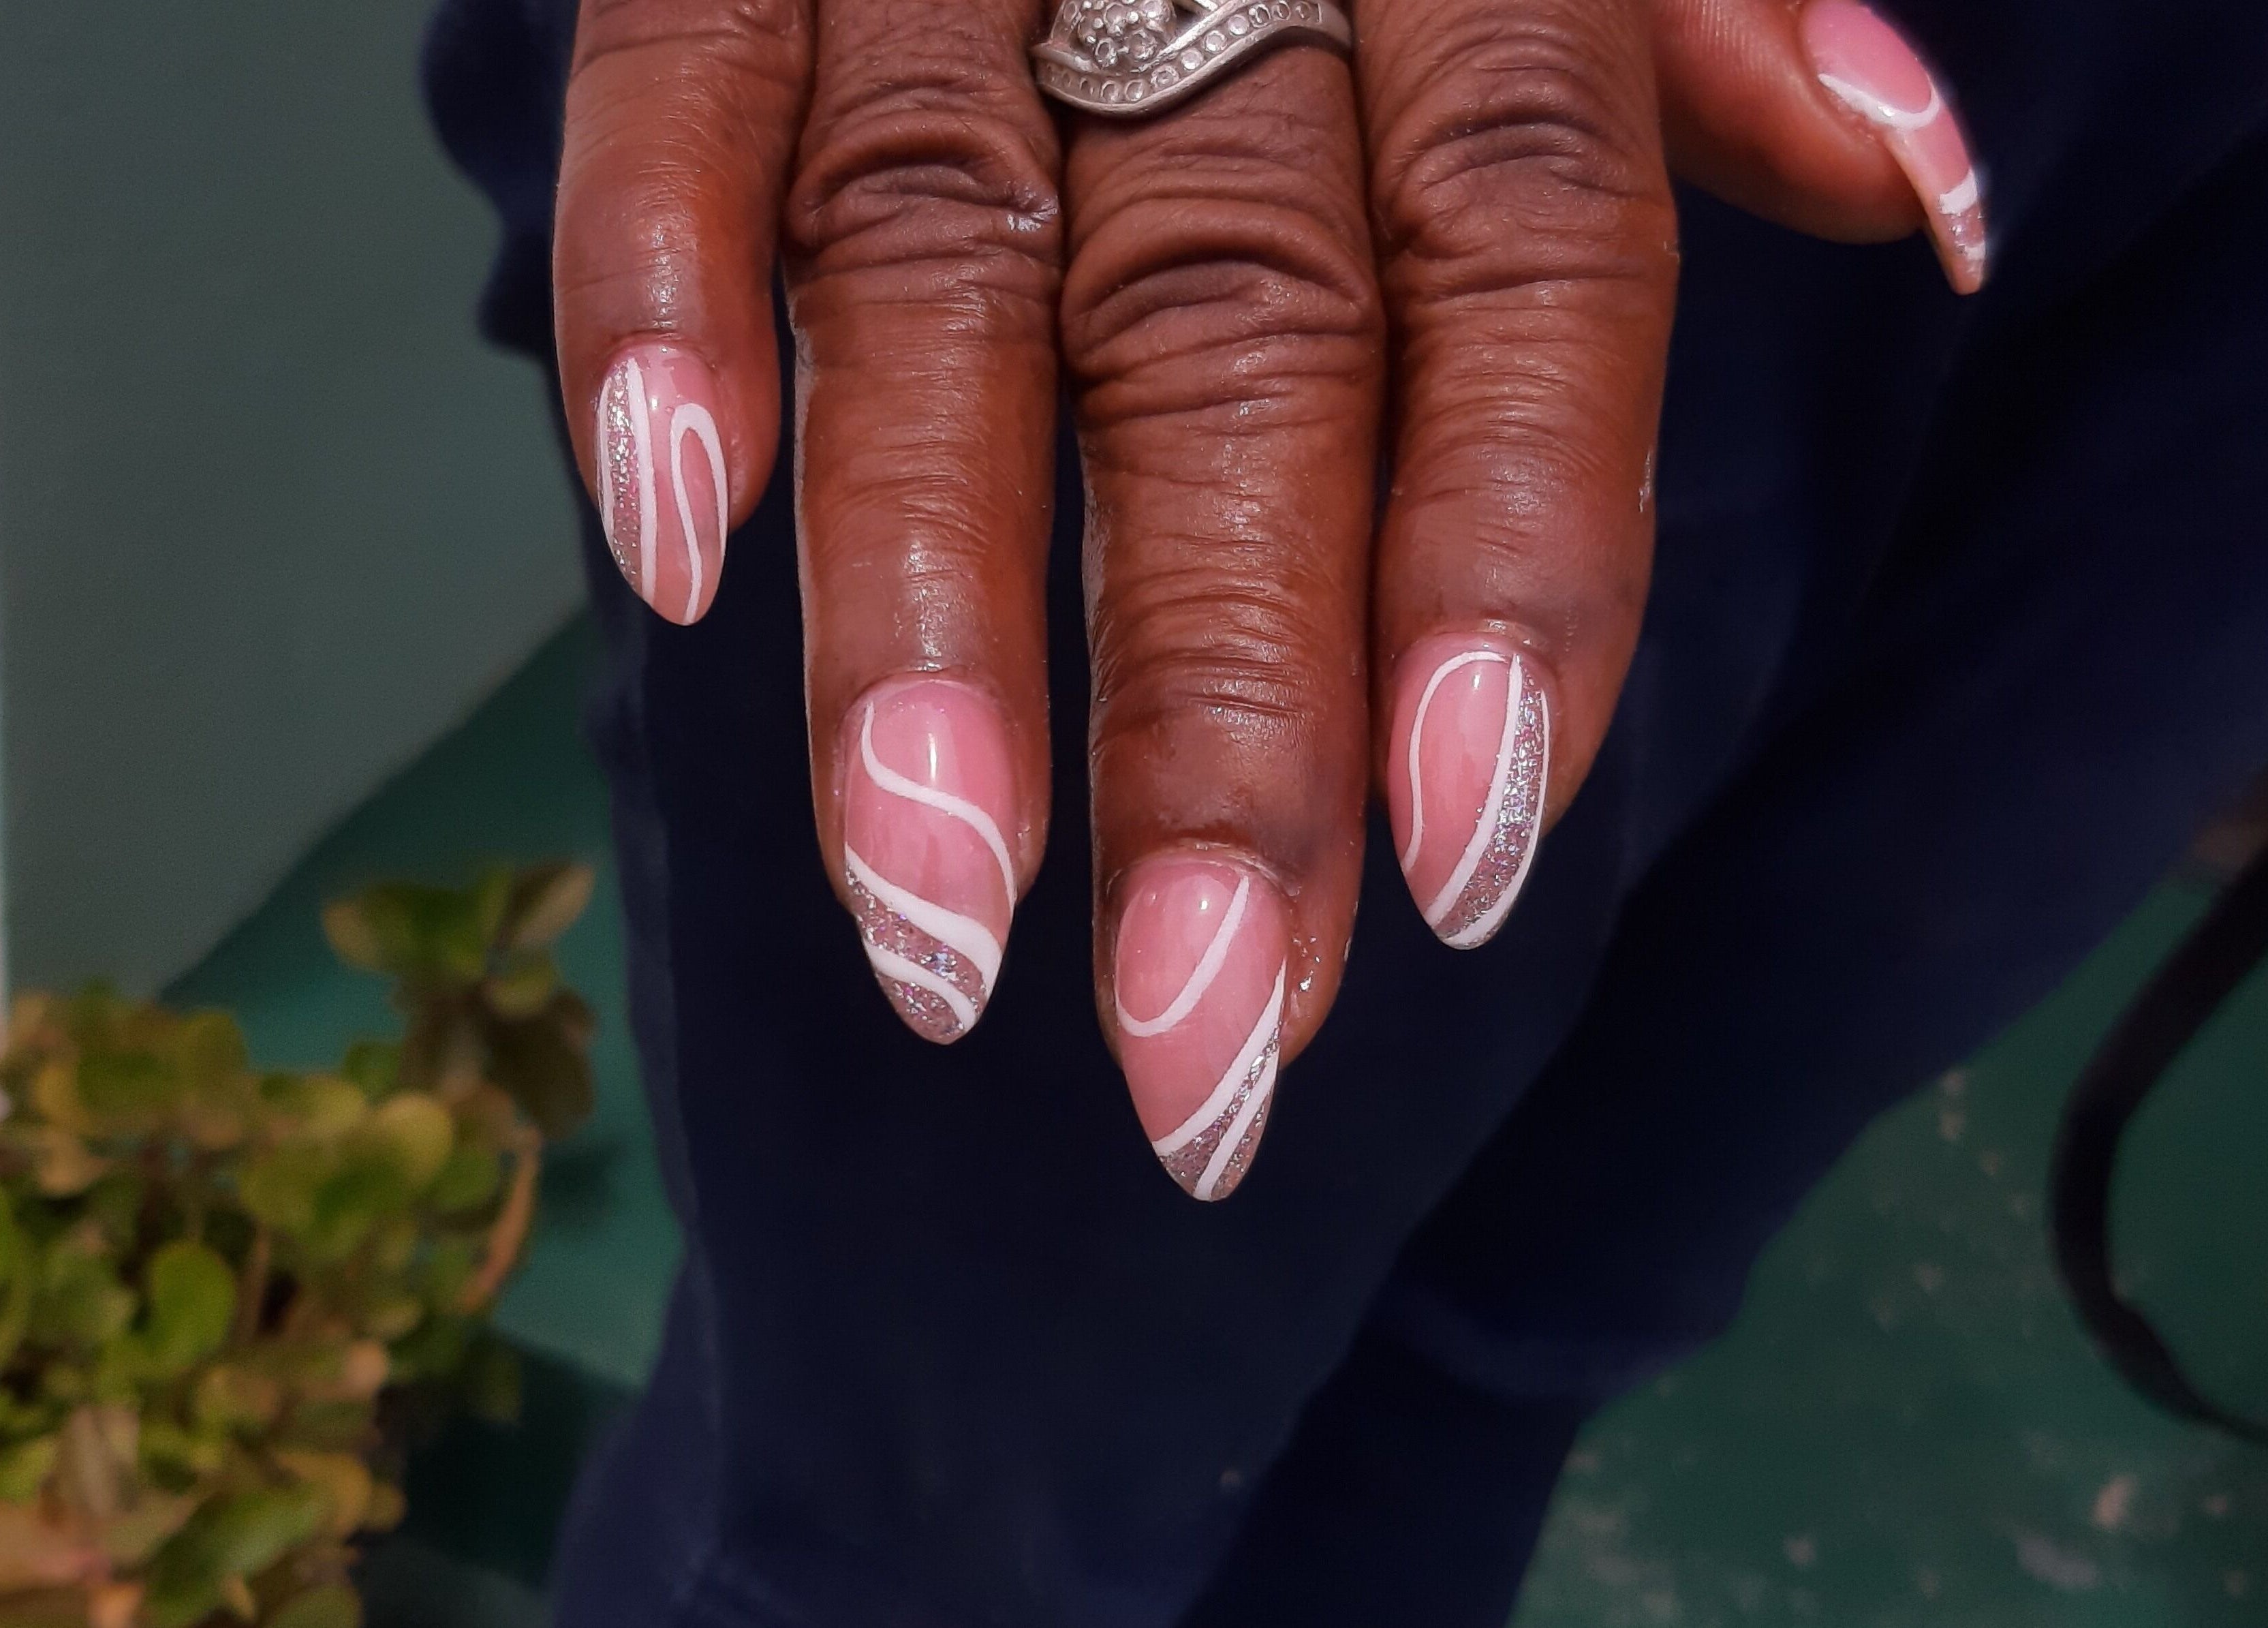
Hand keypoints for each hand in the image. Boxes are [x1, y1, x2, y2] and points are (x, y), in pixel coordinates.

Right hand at [551, 0, 1981, 1195]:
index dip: (1507, 550)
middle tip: (1199, 1037)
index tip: (1457, 856)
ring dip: (928, 611)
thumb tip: (1921, 189)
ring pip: (938, 277)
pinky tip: (673, 552)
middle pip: (1236, 345)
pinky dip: (661, 305)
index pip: (1521, 258)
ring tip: (934, 914)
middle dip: (1221, 707)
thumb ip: (1698, 29)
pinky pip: (683, 100)